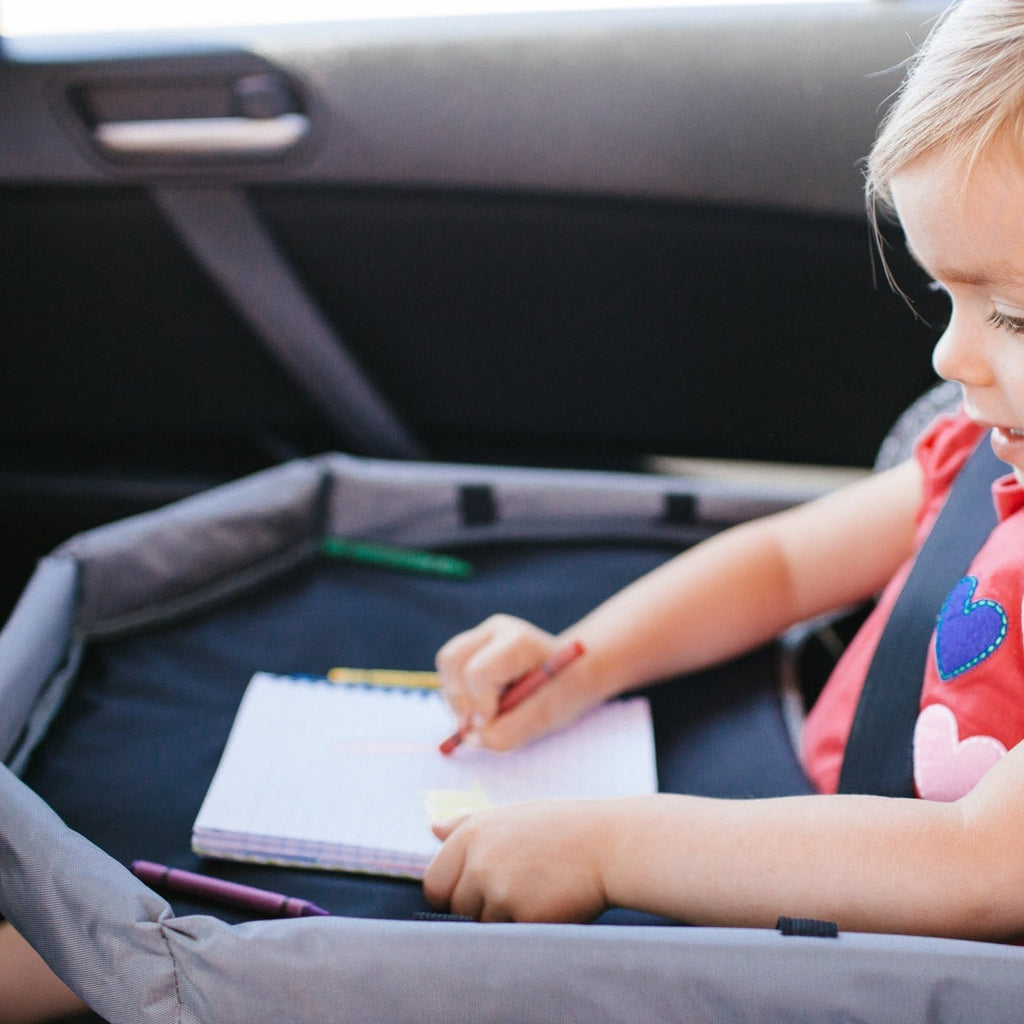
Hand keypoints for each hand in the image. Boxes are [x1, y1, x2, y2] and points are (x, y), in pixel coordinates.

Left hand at [422, 801, 610, 921]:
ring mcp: (500, 890)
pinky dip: (526, 928)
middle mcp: (479, 860)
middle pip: (456, 909)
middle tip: (515, 890)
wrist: (610, 844)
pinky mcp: (523, 917)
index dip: (452, 893)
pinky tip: (549, 903)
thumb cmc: (560, 829)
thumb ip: (467, 824)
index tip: (475, 891)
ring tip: (536, 891)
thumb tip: (433, 828)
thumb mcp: (511, 815)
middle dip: (478, 907)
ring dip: (504, 919)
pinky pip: (510, 936)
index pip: (435, 883)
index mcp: (472, 833)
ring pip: (482, 926)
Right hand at [436, 615, 591, 750]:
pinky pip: (448, 672)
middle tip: (477, 726)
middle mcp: (496, 631)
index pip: (479, 671)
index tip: (488, 724)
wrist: (572, 674)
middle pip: (453, 661)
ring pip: (446, 664)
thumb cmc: (563, 693)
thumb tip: (470, 738)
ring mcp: (481, 635)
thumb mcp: (545, 717)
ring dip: (456, 699)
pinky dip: (457, 695)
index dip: (479, 704)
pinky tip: (480, 706)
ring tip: (482, 716)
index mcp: (519, 642)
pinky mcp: (471, 647)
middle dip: (460, 701)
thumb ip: (509, 731)